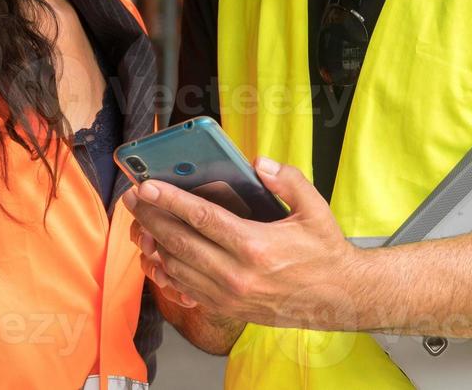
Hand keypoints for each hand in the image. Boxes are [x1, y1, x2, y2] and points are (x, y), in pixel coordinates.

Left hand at [121, 156, 363, 329]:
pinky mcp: (225, 308)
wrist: (338, 298)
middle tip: (133, 198)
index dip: (170, 200)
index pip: (202, 218)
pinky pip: (185, 288)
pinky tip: (156, 253)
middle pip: (180, 242)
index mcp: (255, 246)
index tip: (147, 186)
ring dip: (154, 243)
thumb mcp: (314, 209)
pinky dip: (165, 270)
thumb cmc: (324, 252)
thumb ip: (287, 180)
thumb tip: (258, 163)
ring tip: (140, 222)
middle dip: (151, 217)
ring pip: (177, 267)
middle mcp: (236, 274)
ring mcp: (228, 295)